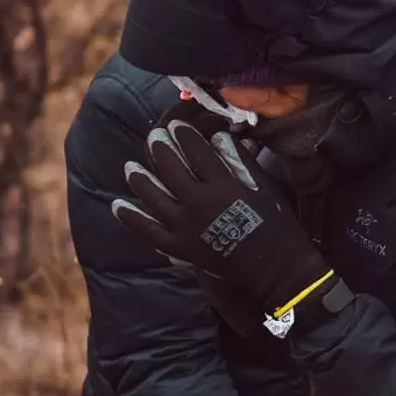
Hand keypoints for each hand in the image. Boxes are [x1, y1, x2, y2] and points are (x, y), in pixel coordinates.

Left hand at [112, 118, 332, 323]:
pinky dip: (131, 218)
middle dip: (160, 148)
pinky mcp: (179, 247)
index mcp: (222, 186)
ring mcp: (185, 226)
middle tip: (154, 136)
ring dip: (140, 178)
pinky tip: (118, 205)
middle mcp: (198, 202)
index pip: (198, 152)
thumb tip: (218, 136)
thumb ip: (242, 161)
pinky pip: (148, 230)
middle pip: (171, 168)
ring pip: (154, 195)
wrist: (276, 270)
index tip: (177, 125)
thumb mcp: (266, 188)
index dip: (185, 136)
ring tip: (130, 166)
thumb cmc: (278, 226)